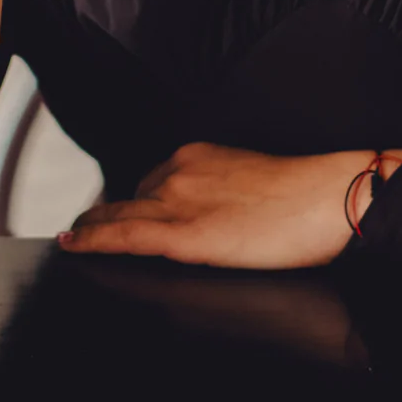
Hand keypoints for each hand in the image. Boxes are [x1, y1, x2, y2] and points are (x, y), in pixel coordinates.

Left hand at [56, 141, 401, 268]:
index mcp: (199, 156)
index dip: (132, 201)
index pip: (152, 182)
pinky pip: (125, 237)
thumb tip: (216, 215)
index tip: (115, 210)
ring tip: (75, 237)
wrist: (326, 198)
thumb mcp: (252, 181)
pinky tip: (75, 245)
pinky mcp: (183, 234)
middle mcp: (180, 172)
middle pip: (132, 199)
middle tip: (84, 228)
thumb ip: (222, 192)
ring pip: (120, 216)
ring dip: (92, 227)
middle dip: (108, 215)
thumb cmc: (304, 196)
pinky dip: (94, 240)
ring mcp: (179, 201)